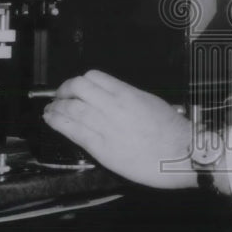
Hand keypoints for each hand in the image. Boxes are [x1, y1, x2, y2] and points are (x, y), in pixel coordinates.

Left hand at [43, 70, 196, 188]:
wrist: (181, 153)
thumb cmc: (172, 131)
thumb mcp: (151, 103)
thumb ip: (129, 100)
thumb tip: (113, 100)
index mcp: (128, 93)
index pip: (94, 77)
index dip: (78, 82)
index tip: (73, 88)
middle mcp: (114, 105)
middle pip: (78, 87)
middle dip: (64, 90)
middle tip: (59, 97)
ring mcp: (106, 126)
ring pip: (71, 108)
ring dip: (56, 108)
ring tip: (50, 110)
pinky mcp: (101, 147)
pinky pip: (73, 130)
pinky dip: (58, 123)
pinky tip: (52, 120)